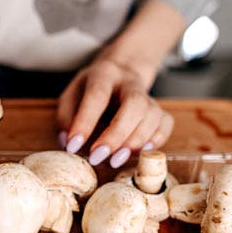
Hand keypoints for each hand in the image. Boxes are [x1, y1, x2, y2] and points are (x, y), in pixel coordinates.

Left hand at [56, 57, 173, 167]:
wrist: (123, 72)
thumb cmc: (91, 89)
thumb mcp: (71, 95)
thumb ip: (66, 117)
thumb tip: (66, 143)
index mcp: (104, 74)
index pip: (97, 96)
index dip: (85, 122)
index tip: (73, 146)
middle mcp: (130, 83)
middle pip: (134, 105)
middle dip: (116, 135)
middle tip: (97, 157)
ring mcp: (149, 96)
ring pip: (152, 115)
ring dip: (135, 142)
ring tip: (115, 160)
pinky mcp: (160, 109)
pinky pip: (165, 124)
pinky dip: (155, 141)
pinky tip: (139, 153)